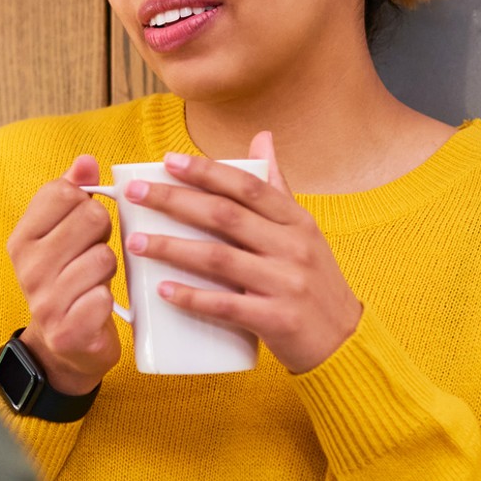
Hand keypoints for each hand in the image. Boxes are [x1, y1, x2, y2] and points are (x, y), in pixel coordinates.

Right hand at [5, 155, 120, 393]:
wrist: (65, 347)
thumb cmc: (69, 281)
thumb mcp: (64, 235)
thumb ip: (72, 195)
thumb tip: (86, 161)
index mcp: (22, 238)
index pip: (64, 192)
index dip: (87, 203)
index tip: (83, 225)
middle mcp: (27, 267)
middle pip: (90, 218)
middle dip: (103, 235)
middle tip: (92, 255)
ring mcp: (45, 301)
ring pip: (103, 257)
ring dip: (109, 270)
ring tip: (95, 282)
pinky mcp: (67, 330)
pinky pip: (103, 296)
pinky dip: (107, 301)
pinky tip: (96, 308)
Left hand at [121, 132, 361, 373]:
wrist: (345, 342)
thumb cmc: (315, 283)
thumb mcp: (304, 232)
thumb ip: (277, 189)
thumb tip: (262, 138)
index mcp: (297, 222)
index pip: (247, 186)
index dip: (206, 171)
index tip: (168, 161)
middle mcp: (293, 247)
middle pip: (225, 215)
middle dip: (174, 201)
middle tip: (135, 194)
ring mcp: (286, 283)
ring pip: (219, 258)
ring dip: (172, 248)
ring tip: (135, 242)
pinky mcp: (277, 320)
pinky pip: (227, 305)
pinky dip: (193, 297)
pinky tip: (163, 290)